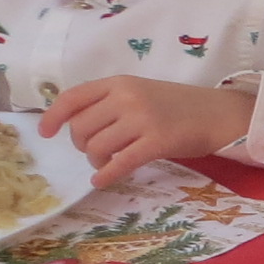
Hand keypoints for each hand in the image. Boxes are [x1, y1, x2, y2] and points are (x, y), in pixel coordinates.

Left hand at [40, 77, 254, 187]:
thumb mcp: (141, 92)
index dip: (52, 117)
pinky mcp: (157, 142)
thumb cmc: (179, 107)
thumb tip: (76, 125)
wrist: (219, 114)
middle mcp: (127, 98)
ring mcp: (142, 119)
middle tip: (93, 151)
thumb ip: (111, 102)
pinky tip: (102, 180)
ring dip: (95, 160)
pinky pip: (120, 162)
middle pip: (81, 127)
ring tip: (104, 163)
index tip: (45, 133)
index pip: (73, 97)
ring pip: (97, 146)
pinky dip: (106, 175)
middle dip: (80, 144)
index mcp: (120, 83)